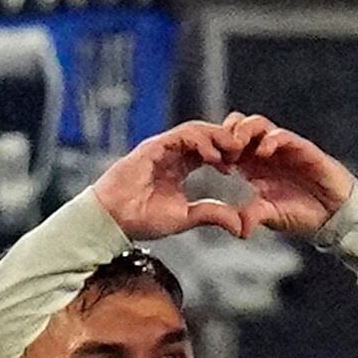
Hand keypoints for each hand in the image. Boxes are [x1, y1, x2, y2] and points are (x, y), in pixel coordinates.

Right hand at [87, 120, 257, 242]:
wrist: (114, 218)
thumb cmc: (143, 218)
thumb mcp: (187, 217)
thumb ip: (213, 215)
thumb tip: (241, 226)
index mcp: (180, 167)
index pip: (209, 152)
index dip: (227, 156)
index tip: (240, 168)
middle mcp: (172, 153)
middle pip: (206, 136)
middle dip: (226, 141)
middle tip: (244, 153)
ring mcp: (162, 147)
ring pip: (196, 131)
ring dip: (217, 138)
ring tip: (233, 152)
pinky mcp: (154, 146)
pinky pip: (182, 135)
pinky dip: (201, 142)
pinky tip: (214, 157)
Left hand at [209, 114, 357, 236]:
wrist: (333, 215)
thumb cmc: (301, 214)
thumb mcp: (270, 216)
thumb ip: (252, 216)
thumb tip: (237, 228)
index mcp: (251, 167)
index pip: (227, 145)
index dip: (215, 148)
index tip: (209, 162)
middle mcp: (264, 153)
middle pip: (237, 126)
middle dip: (225, 134)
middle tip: (221, 152)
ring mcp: (282, 148)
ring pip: (256, 123)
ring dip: (244, 131)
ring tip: (238, 146)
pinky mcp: (301, 148)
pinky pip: (282, 135)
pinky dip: (270, 139)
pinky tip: (263, 153)